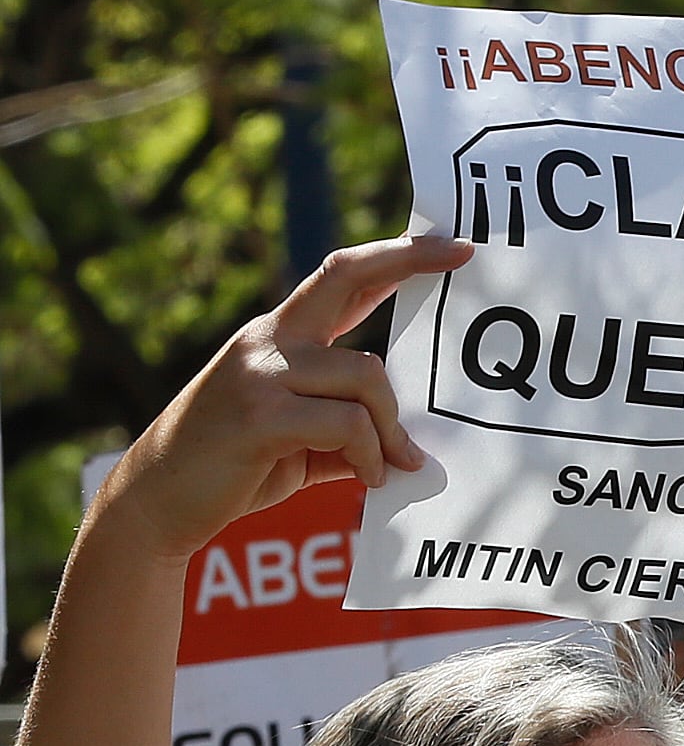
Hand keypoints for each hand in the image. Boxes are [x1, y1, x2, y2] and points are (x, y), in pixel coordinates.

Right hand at [94, 235, 466, 558]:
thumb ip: (349, 426)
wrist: (157, 501)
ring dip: (390, 429)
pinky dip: (369, 455)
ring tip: (388, 465)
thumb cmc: (236, 466)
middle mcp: (267, 340)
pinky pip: (346, 423)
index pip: (340, 275)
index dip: (395, 255)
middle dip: (408, 260)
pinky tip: (370, 478)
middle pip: (346, 277)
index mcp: (278, 336)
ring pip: (366, 375)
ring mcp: (260, 373)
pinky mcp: (259, 414)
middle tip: (465, 260)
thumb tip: (416, 449)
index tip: (452, 244)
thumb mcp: (300, 438)